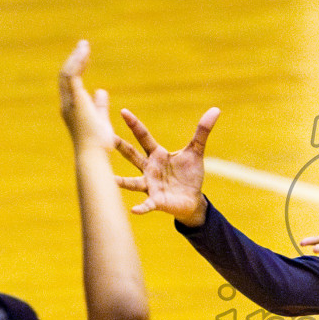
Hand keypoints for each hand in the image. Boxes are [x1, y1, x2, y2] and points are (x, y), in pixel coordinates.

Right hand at [59, 40, 115, 152]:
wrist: (94, 155)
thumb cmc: (98, 144)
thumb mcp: (101, 120)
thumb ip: (100, 105)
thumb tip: (101, 91)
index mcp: (72, 109)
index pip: (71, 85)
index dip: (76, 70)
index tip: (84, 58)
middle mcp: (67, 104)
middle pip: (65, 77)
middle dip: (74, 61)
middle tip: (83, 47)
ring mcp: (69, 102)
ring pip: (67, 73)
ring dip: (76, 58)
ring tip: (84, 45)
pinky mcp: (75, 99)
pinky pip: (72, 74)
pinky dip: (77, 61)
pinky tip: (85, 51)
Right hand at [112, 107, 218, 226]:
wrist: (192, 199)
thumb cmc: (189, 174)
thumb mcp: (196, 151)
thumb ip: (202, 132)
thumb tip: (215, 110)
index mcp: (157, 155)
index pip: (144, 137)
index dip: (134, 124)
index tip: (123, 111)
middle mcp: (149, 169)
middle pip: (131, 155)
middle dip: (119, 146)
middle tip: (103, 138)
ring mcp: (150, 185)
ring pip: (132, 181)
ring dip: (121, 181)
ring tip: (109, 179)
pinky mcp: (156, 201)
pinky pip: (147, 204)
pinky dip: (141, 207)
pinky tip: (134, 210)